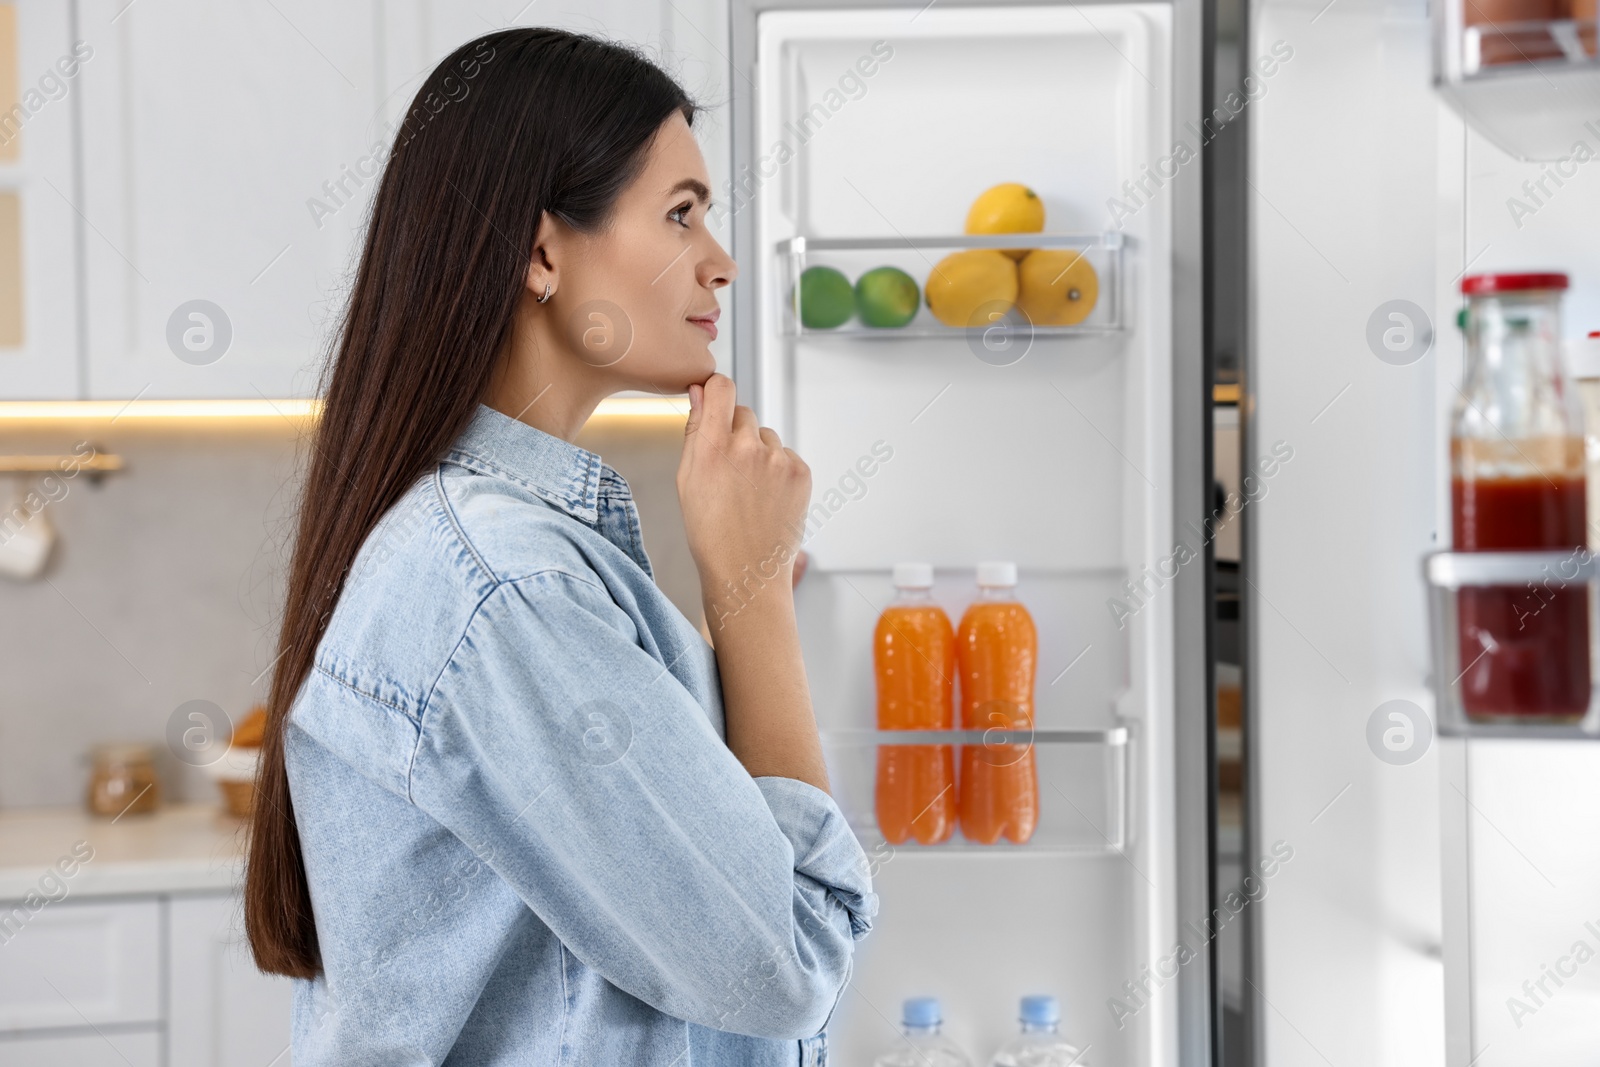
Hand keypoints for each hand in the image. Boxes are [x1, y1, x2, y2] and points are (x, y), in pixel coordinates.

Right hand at [677, 374, 809, 596]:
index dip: (717, 389)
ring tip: (749, 491)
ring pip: (765, 437)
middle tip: (729, 472)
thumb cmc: (710, 531)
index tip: (714, 398)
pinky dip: (777, 470)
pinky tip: (766, 497)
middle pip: (743, 413)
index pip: (721, 387)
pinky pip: (785, 455)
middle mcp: (746, 447)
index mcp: (712, 447)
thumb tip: (699, 392)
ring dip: (758, 453)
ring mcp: (777, 460)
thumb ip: (695, 430)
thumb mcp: (687, 480)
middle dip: (735, 433)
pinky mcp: (800, 472)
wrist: (746, 571)